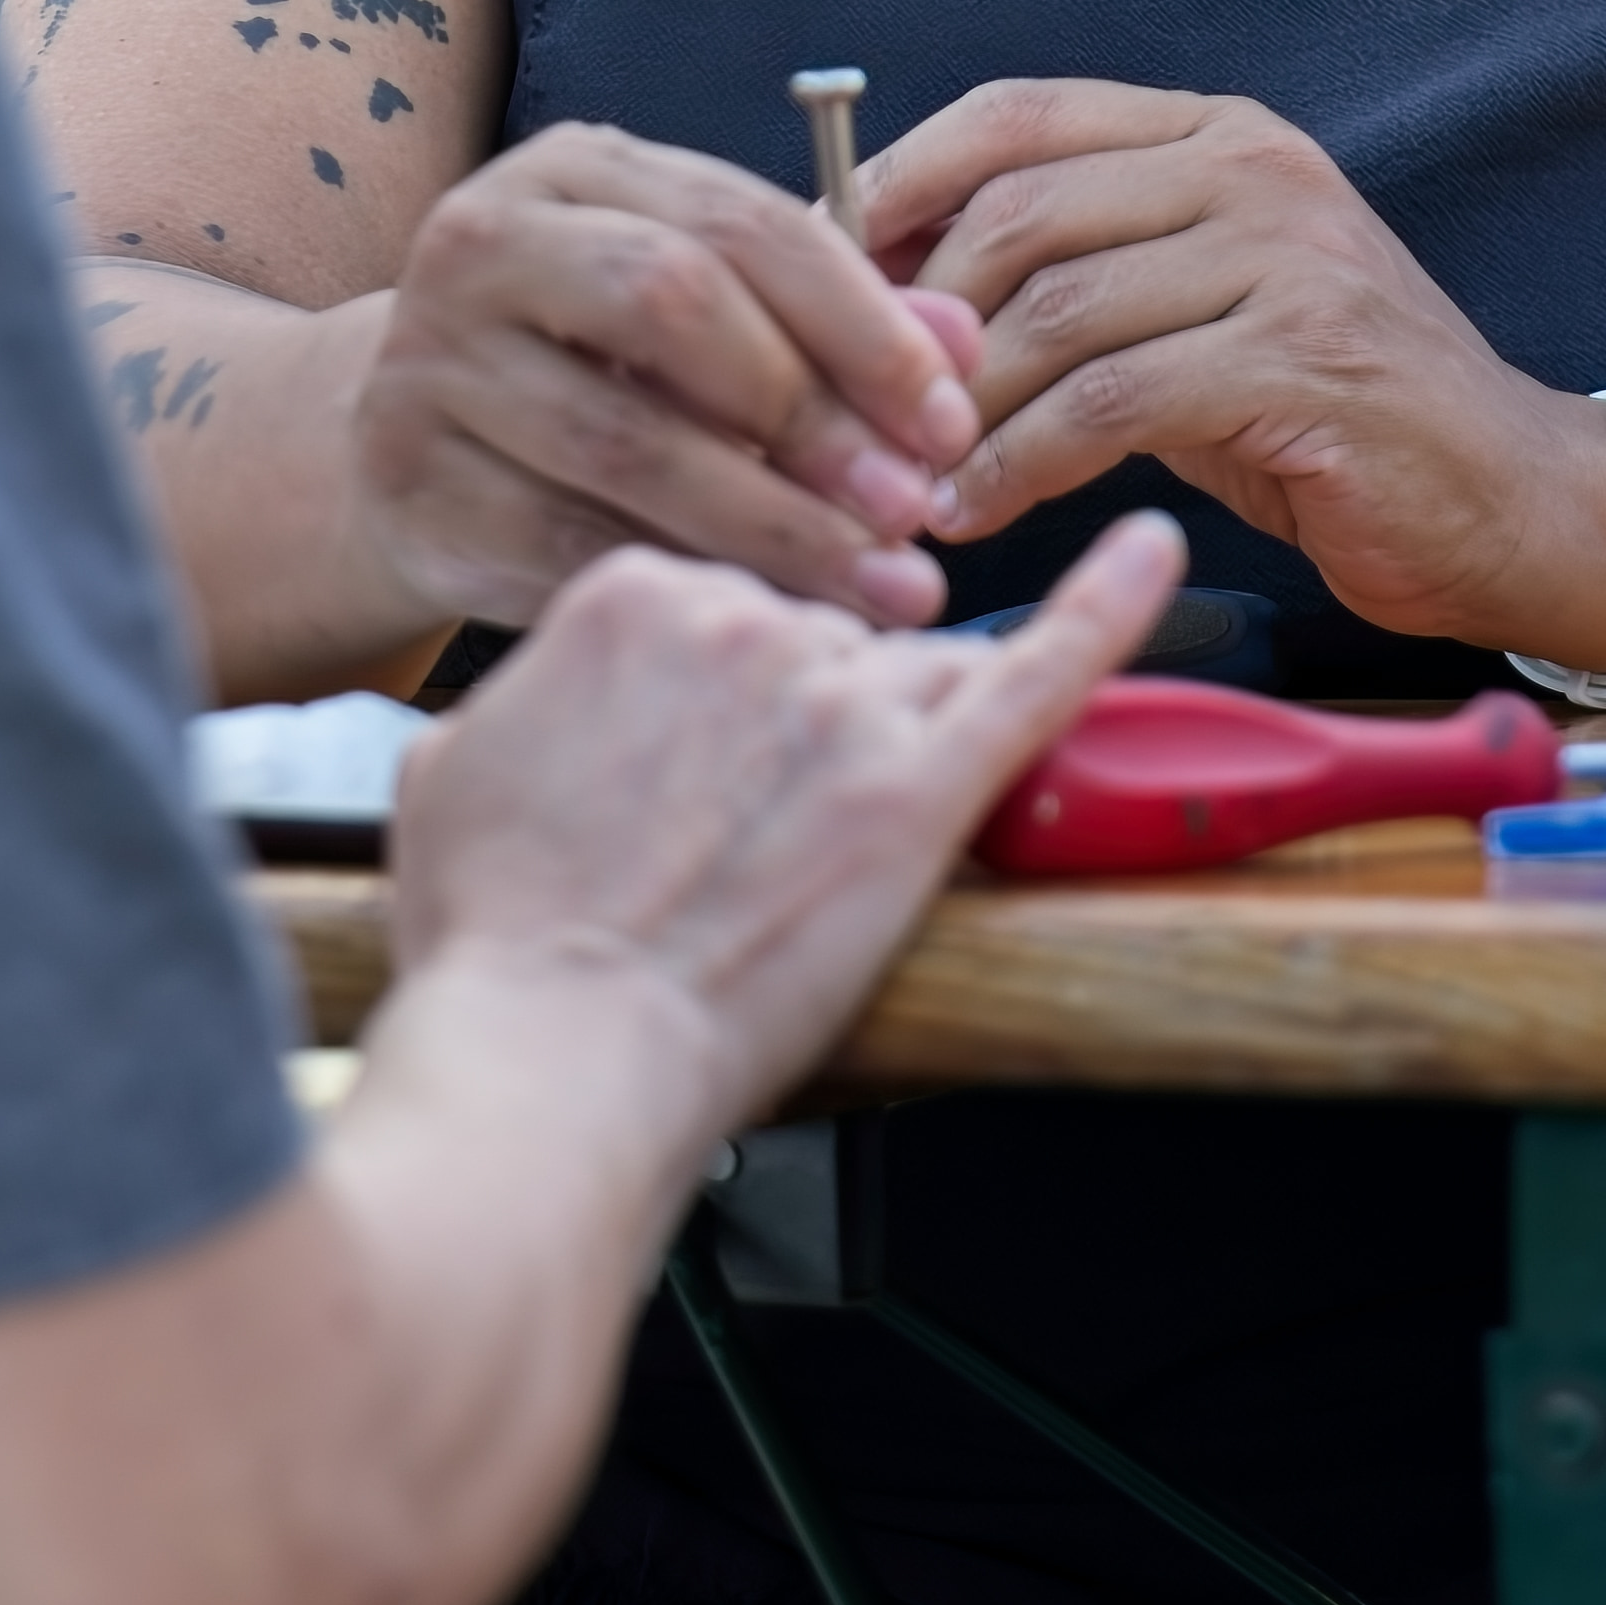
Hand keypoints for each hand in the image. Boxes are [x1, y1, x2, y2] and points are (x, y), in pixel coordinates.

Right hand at [341, 124, 983, 639]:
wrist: (413, 449)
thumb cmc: (596, 370)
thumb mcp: (712, 319)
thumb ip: (835, 323)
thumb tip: (963, 347)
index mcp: (574, 172)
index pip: (740, 222)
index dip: (861, 324)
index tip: (949, 423)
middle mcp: (482, 239)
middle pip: (671, 306)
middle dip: (814, 416)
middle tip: (911, 506)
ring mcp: (430, 359)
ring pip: (625, 442)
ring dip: (774, 525)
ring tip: (880, 583)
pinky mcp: (406, 477)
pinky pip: (567, 540)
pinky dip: (687, 580)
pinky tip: (774, 614)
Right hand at [390, 510, 1186, 1137]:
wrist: (559, 1048)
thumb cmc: (496, 939)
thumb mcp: (451, 767)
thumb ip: (522, 701)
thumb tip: (540, 710)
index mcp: (628, 594)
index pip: (719, 599)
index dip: (713, 693)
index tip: (693, 766)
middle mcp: (743, 617)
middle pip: (819, 629)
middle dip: (800, 719)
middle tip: (748, 832)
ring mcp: (840, 700)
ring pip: (908, 666)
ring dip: (895, 726)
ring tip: (847, 817)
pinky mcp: (922, 788)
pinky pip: (1040, 675)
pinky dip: (1110, 610)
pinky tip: (1154, 556)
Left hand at [853, 80, 1605, 670]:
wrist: (1509, 500)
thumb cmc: (1320, 413)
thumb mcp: (1184, 315)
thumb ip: (1066, 281)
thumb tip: (883, 290)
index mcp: (1213, 135)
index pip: (1017, 115)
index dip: (899, 182)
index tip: (817, 266)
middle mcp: (1252, 171)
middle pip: (1017, 210)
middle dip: (912, 314)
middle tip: (848, 401)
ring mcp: (1287, 259)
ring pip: (1054, 310)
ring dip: (956, 404)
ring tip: (900, 475)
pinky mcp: (1302, 361)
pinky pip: (1111, 403)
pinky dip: (1022, 461)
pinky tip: (978, 509)